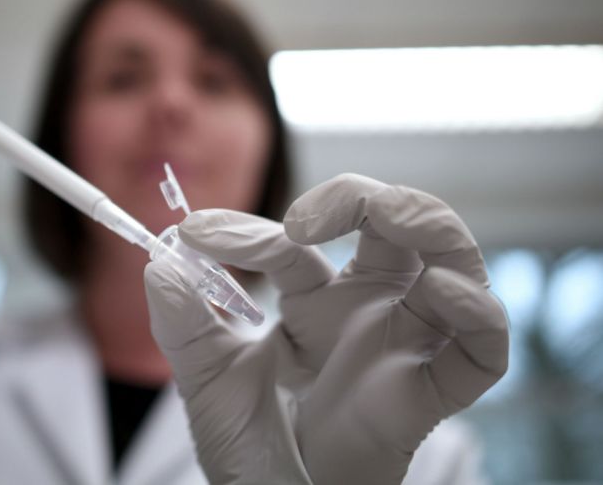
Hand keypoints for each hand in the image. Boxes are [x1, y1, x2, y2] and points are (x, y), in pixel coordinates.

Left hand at [144, 173, 508, 483]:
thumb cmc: (249, 444)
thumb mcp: (208, 379)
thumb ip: (184, 323)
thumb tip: (159, 264)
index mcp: (314, 301)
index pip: (295, 246)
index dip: (247, 233)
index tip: (195, 233)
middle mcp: (365, 309)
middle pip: (393, 225)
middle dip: (360, 197)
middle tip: (303, 219)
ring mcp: (402, 344)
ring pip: (451, 261)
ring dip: (429, 225)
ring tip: (388, 212)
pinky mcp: (429, 392)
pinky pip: (481, 350)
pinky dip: (476, 314)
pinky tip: (439, 291)